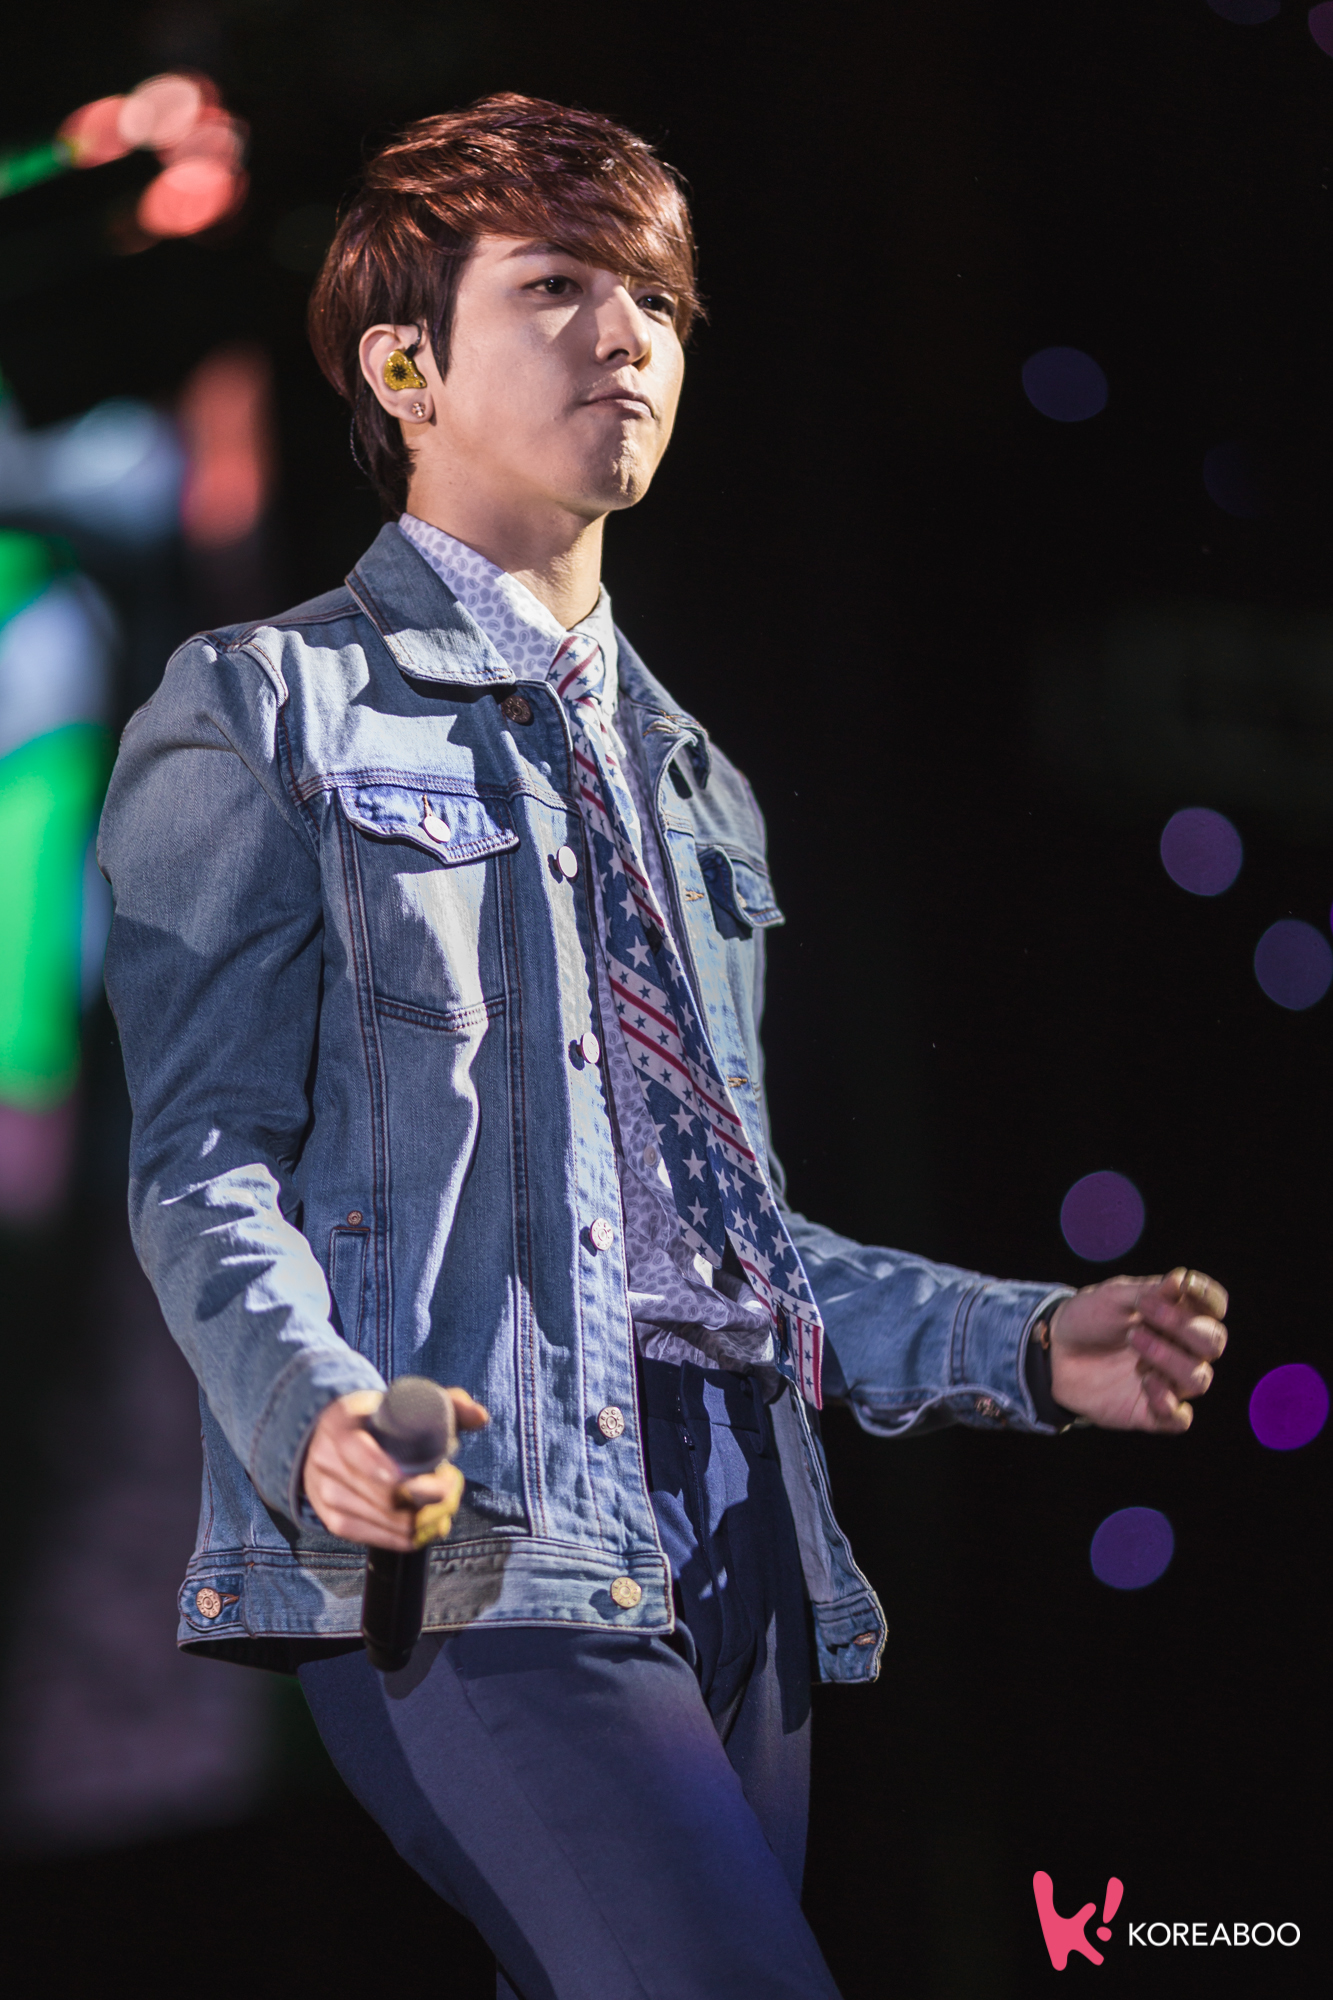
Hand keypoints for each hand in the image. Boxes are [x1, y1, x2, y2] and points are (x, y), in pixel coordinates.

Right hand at [302, 1386, 489, 1548]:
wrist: (328, 1436)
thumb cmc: (378, 1419)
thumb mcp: (404, 1401)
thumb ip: (446, 1402)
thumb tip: (481, 1418)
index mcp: (340, 1423)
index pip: (362, 1454)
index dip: (399, 1474)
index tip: (440, 1476)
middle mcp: (325, 1460)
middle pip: (383, 1495)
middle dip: (428, 1497)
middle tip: (452, 1486)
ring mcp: (326, 1493)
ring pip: (384, 1520)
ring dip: (423, 1518)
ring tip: (446, 1504)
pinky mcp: (333, 1519)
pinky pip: (374, 1537)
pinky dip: (407, 1537)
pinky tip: (429, 1527)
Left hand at [1047, 1268, 1227, 1433]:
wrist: (1054, 1351)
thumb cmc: (1089, 1318)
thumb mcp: (1113, 1297)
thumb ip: (1149, 1290)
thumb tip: (1181, 1279)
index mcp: (1178, 1315)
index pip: (1213, 1307)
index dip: (1208, 1297)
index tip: (1186, 1285)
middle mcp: (1181, 1350)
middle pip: (1213, 1343)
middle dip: (1184, 1328)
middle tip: (1143, 1318)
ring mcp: (1170, 1382)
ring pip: (1198, 1379)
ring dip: (1168, 1359)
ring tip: (1133, 1342)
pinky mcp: (1153, 1412)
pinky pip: (1179, 1418)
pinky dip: (1168, 1402)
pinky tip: (1145, 1382)